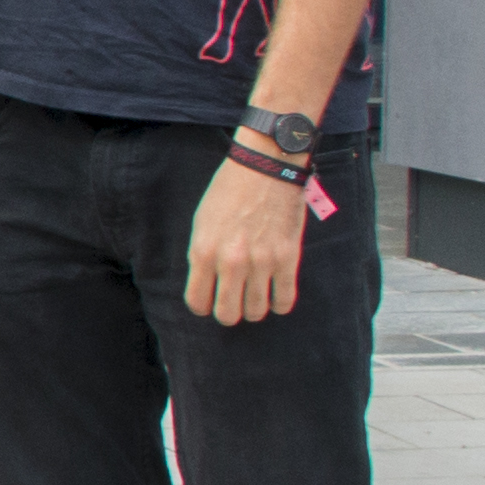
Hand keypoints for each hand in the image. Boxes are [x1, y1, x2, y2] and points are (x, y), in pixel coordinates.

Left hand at [185, 155, 311, 324]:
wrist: (265, 169)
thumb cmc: (228, 193)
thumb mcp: (201, 223)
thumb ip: (201, 256)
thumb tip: (205, 285)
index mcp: (203, 252)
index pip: (197, 303)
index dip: (202, 305)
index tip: (208, 299)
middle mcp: (231, 262)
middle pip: (227, 314)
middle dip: (228, 313)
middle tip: (232, 302)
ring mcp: (261, 262)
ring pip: (256, 312)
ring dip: (253, 308)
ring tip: (253, 296)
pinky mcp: (288, 258)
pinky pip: (285, 301)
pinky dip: (279, 304)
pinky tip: (274, 294)